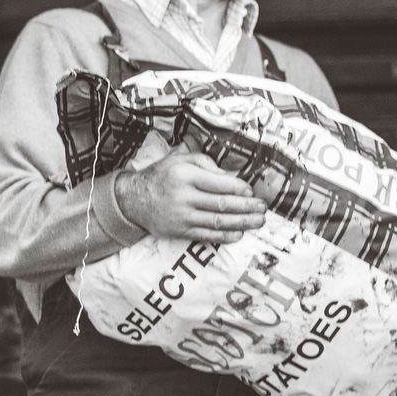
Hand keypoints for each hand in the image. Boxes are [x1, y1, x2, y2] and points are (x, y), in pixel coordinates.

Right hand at [116, 150, 265, 242]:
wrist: (134, 199)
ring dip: (242, 223)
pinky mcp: (180, 231)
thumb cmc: (162, 176)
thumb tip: (231, 177)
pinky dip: (225, 236)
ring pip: (217, 222)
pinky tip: (239, 234)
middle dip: (246, 208)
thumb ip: (206, 164)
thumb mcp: (181, 160)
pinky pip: (207, 235)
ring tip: (258, 222)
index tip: (252, 192)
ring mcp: (182, 216)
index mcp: (186, 175)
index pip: (219, 183)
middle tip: (263, 209)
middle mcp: (184, 196)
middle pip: (222, 204)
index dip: (239, 189)